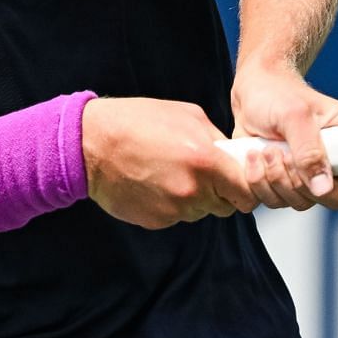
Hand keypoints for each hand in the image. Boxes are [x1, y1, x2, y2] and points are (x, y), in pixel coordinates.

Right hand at [81, 98, 256, 229]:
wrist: (91, 145)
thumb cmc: (137, 122)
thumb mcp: (188, 115)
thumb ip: (217, 139)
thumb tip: (232, 157)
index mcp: (206, 162)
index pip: (246, 193)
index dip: (246, 189)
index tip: (240, 182)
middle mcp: (192, 192)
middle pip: (225, 207)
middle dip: (221, 194)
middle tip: (204, 175)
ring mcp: (173, 210)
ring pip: (200, 212)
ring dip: (195, 198)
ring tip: (172, 172)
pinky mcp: (156, 221)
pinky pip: (176, 216)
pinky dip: (172, 204)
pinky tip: (155, 183)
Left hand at [230, 63, 337, 210]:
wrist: (250, 93)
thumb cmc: (277, 93)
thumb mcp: (294, 116)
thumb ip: (309, 151)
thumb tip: (324, 190)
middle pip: (336, 198)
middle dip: (302, 183)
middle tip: (282, 154)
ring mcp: (312, 174)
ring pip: (303, 203)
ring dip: (277, 181)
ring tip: (264, 151)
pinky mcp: (287, 182)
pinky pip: (278, 202)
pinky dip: (260, 184)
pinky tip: (254, 157)